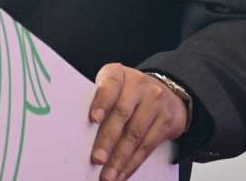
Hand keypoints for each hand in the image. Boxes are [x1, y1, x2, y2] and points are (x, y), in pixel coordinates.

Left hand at [88, 64, 186, 180]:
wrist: (166, 92)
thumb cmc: (128, 92)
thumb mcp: (114, 86)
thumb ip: (100, 100)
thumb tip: (79, 131)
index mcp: (119, 74)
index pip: (110, 85)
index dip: (101, 102)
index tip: (93, 119)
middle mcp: (139, 85)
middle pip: (121, 114)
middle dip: (107, 140)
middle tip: (97, 159)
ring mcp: (155, 101)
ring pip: (135, 135)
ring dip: (120, 159)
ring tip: (108, 175)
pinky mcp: (166, 120)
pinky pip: (148, 146)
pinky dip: (133, 163)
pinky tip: (123, 174)